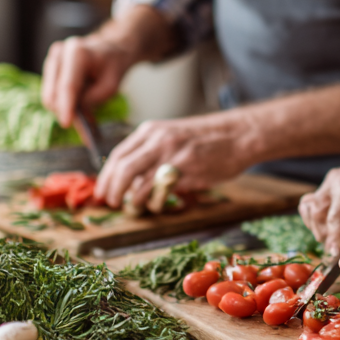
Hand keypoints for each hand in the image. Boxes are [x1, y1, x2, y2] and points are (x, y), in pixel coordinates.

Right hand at [41, 34, 132, 127]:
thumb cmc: (112, 66)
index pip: (68, 85)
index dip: (66, 106)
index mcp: (77, 52)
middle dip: (65, 110)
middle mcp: (60, 53)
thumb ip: (92, 100)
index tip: (66, 124)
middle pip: (54, 91)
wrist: (109, 49)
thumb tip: (75, 116)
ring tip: (84, 109)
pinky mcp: (49, 67)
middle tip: (82, 125)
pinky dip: (62, 102)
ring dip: (64, 107)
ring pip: (49, 94)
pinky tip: (77, 101)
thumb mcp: (111, 85)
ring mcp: (52, 59)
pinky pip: (51, 92)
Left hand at [94, 111, 255, 207]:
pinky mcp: (188, 171)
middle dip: (112, 191)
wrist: (238, 134)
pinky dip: (154, 202)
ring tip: (134, 208)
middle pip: (123, 170)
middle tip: (111, 203)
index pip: (118, 155)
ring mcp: (174, 156)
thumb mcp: (171, 134)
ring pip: (140, 184)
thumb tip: (127, 176)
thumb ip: (149, 150)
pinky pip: (162, 192)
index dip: (106, 177)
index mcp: (151, 131)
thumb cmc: (205, 138)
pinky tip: (156, 205)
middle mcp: (159, 141)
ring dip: (133, 201)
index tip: (102, 192)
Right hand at [299, 149, 339, 256]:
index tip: (334, 253)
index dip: (332, 238)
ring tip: (329, 237)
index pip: (333, 218)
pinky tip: (326, 225)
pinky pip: (312, 201)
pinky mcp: (330, 184)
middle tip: (333, 247)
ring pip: (309, 207)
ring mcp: (330, 181)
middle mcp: (334, 181)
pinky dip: (314, 215)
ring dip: (316, 225)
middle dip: (323, 233)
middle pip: (316, 213)